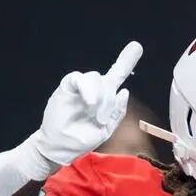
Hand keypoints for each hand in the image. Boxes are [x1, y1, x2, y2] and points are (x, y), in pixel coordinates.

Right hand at [25, 41, 142, 173]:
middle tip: (102, 117)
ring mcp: (79, 88)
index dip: (125, 62)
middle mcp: (92, 90)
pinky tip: (90, 102)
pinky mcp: (66, 87)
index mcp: (103, 99)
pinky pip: (78, 78)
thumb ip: (117, 112)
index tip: (136, 47)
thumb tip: (124, 92)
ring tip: (94, 112)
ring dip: (99, 96)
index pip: (116, 76)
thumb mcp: (105, 130)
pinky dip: (87, 89)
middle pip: (107, 80)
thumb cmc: (79, 140)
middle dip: (108, 98)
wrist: (58, 148)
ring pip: (95, 78)